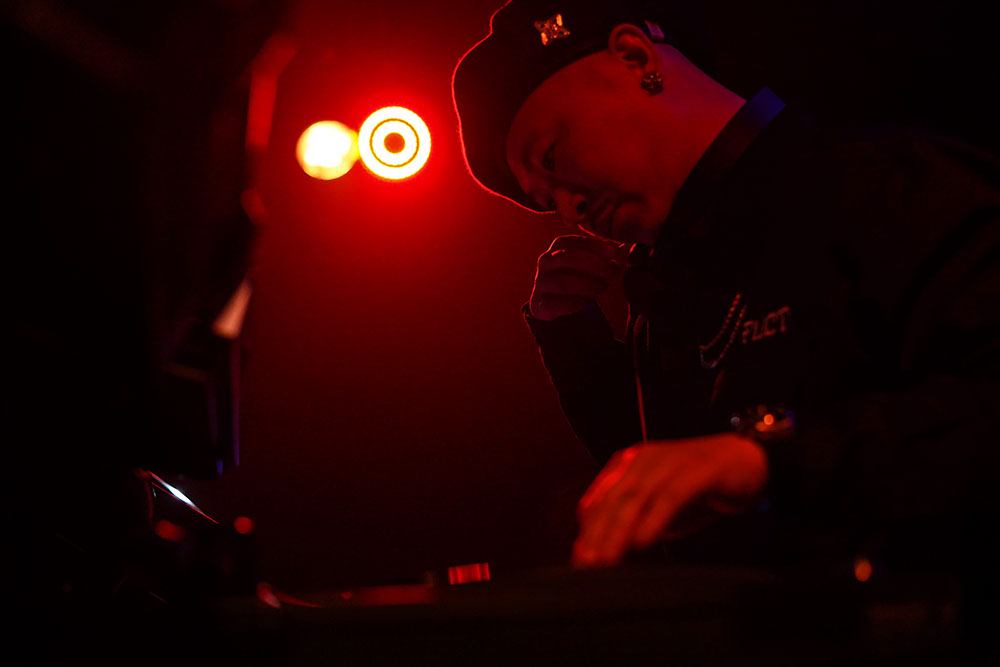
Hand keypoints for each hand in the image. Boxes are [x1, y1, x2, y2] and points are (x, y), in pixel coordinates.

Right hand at [529, 235, 624, 321]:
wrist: (555, 303)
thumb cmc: (579, 278)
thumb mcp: (590, 263)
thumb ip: (602, 255)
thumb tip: (617, 250)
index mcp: (558, 247)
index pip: (576, 242)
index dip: (597, 246)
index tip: (615, 252)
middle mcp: (546, 261)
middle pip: (570, 258)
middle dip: (596, 265)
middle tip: (612, 273)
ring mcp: (540, 282)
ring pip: (564, 282)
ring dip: (588, 286)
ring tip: (602, 288)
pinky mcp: (539, 303)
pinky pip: (557, 303)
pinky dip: (574, 304)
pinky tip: (585, 303)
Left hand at [572, 433, 767, 567]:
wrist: (747, 460)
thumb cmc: (697, 489)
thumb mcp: (658, 510)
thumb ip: (633, 525)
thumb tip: (607, 555)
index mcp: (627, 466)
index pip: (597, 501)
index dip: (586, 532)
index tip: (579, 562)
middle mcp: (642, 460)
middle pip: (611, 501)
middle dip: (596, 536)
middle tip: (586, 566)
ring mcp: (668, 462)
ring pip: (634, 499)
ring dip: (617, 532)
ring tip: (606, 560)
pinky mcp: (696, 471)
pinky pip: (669, 496)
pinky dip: (653, 520)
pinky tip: (643, 542)